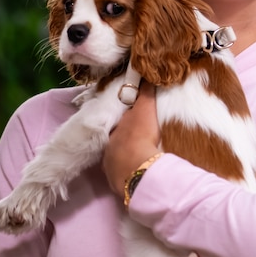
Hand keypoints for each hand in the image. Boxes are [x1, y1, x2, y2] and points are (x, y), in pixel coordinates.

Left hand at [103, 81, 160, 195]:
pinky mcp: (115, 180)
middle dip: (124, 139)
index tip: (136, 122)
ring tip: (137, 159)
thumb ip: (145, 93)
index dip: (129, 121)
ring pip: (117, 157)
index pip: (122, 122)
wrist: (138, 167)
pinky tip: (135, 174)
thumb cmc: (142, 136)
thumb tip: (145, 76)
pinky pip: (120, 175)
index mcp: (117, 128)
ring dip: (125, 157)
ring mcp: (110, 164)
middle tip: (137, 141)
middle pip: (117, 139)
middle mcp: (109, 145)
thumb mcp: (146, 109)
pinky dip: (126, 173)